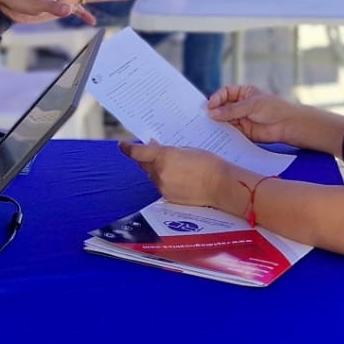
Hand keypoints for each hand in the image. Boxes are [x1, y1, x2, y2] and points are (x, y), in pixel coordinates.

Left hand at [118, 140, 239, 210]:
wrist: (221, 185)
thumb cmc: (208, 163)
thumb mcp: (187, 150)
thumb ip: (168, 151)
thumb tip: (155, 149)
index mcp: (163, 157)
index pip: (138, 153)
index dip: (127, 148)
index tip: (122, 145)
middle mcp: (159, 173)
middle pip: (144, 165)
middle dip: (147, 159)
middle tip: (153, 153)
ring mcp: (163, 187)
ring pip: (153, 177)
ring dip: (158, 171)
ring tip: (175, 168)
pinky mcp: (168, 198)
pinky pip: (162, 187)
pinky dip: (166, 182)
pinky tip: (180, 179)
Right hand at [207, 84, 295, 143]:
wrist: (287, 125)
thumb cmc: (273, 108)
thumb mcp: (252, 105)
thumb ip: (232, 110)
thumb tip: (212, 113)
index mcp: (243, 93)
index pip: (225, 93)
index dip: (216, 98)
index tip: (210, 106)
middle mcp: (240, 105)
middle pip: (222, 107)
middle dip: (213, 111)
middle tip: (203, 117)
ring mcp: (241, 118)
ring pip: (224, 120)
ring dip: (217, 123)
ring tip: (208, 127)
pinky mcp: (243, 132)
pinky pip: (230, 132)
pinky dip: (223, 133)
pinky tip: (217, 135)